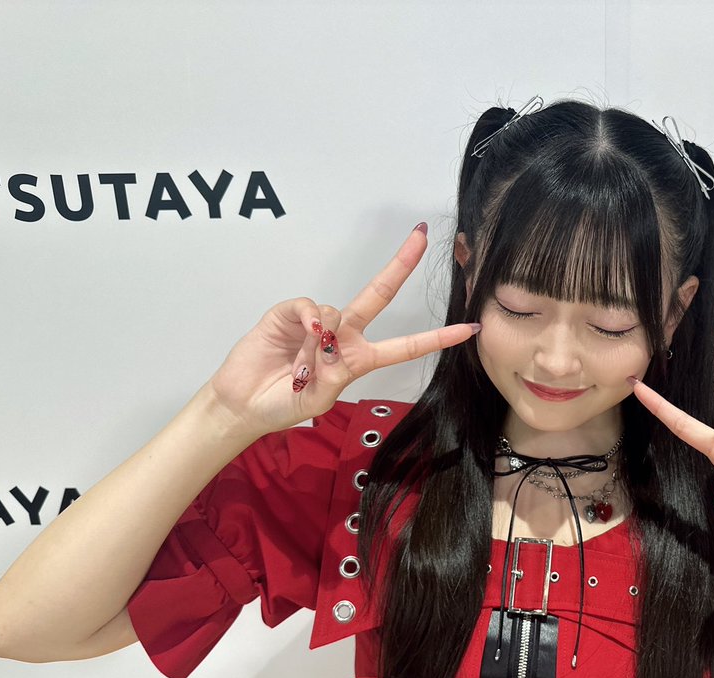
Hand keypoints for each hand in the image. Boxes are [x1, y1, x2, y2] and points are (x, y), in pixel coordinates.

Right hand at [207, 224, 479, 437]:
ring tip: (301, 366)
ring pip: (337, 311)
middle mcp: (344, 335)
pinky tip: (303, 334)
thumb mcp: (318, 400)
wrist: (243, 404)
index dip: (438, 337)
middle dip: (401, 265)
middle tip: (421, 236)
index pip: (406, 345)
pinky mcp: (291, 314)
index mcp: (359, 359)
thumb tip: (328, 338)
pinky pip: (310, 305)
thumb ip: (332, 374)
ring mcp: (318, 323)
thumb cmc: (284, 405)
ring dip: (321, 342)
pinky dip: (309, 317)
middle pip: (380, 295)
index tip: (470, 329)